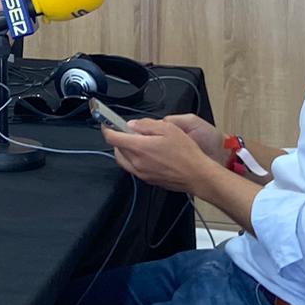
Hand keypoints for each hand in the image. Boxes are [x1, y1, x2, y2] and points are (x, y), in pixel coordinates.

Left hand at [104, 117, 222, 193]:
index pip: (112, 138)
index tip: (107, 124)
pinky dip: (133, 160)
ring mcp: (141, 173)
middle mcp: (137, 162)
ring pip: (123, 160)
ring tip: (138, 143)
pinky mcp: (147, 179)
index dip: (107, 129)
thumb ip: (146, 124)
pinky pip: (133, 168)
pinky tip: (147, 155)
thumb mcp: (168, 129)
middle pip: (116, 149)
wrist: (197, 175)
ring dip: (125, 150)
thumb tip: (132, 125)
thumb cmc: (186, 153)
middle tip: (130, 132)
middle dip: (119, 138)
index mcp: (139, 148)